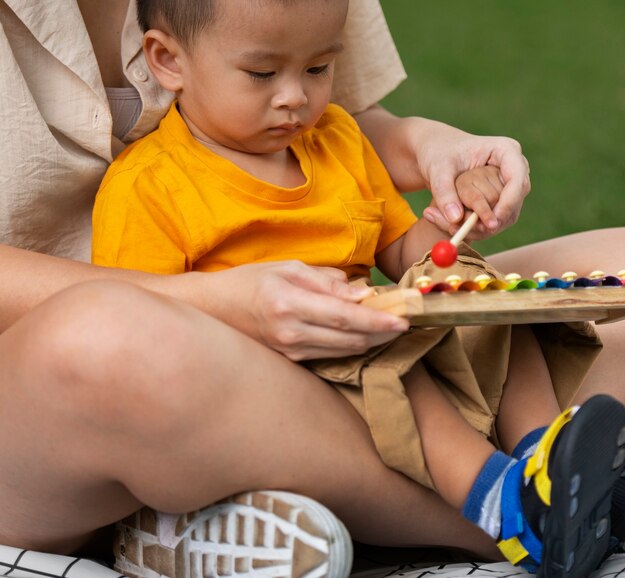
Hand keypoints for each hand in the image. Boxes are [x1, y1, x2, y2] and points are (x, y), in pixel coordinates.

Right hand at [193, 261, 408, 360]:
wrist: (211, 309)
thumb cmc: (250, 282)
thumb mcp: (288, 268)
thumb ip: (327, 281)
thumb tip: (363, 293)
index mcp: (289, 303)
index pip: (346, 317)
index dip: (379, 320)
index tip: (405, 317)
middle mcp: (290, 332)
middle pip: (350, 339)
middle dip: (383, 333)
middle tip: (407, 320)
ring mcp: (289, 351)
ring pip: (344, 351)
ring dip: (371, 340)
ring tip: (391, 326)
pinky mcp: (290, 361)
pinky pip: (330, 355)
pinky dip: (351, 345)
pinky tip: (364, 334)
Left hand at [418, 133, 529, 236]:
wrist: (437, 153)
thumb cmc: (439, 154)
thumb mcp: (437, 170)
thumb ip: (444, 192)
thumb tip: (456, 218)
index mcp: (505, 150)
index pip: (517, 179)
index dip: (508, 202)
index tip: (492, 222)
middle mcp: (515, 166)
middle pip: (516, 199)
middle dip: (495, 218)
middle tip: (473, 231)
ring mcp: (512, 183)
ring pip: (509, 213)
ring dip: (486, 225)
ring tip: (457, 227)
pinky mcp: (506, 197)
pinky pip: (501, 218)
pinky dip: (483, 225)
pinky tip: (462, 226)